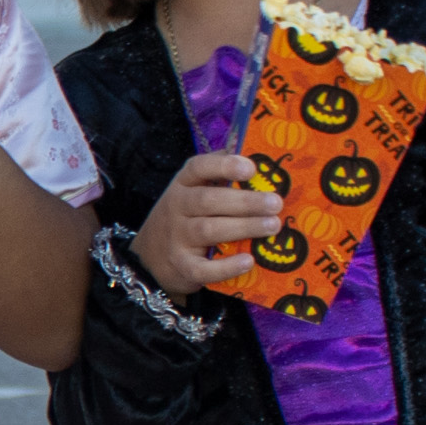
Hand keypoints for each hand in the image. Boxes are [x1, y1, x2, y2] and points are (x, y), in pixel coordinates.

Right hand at [135, 152, 283, 292]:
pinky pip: (203, 268)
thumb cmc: (184, 219)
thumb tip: (256, 157)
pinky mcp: (182, 266)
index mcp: (182, 185)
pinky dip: (226, 267)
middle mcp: (176, 207)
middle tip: (275, 203)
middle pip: (208, 200)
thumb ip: (217, 176)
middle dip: (245, 201)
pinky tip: (248, 261)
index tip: (250, 169)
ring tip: (272, 226)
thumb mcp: (191, 192)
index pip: (198, 168)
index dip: (224, 166)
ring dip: (243, 227)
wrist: (150, 258)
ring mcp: (177, 238)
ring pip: (208, 230)